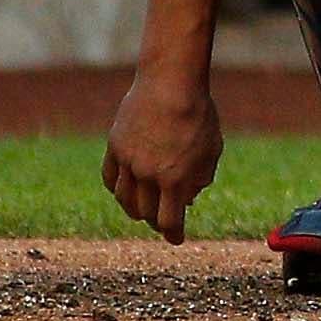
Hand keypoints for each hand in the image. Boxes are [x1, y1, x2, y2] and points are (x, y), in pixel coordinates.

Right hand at [103, 72, 222, 245]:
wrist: (170, 82)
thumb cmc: (198, 113)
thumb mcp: (211, 147)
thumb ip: (201, 176)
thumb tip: (190, 198)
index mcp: (175, 178)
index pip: (169, 220)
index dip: (173, 234)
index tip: (176, 239)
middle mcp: (148, 174)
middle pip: (145, 212)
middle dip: (155, 220)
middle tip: (162, 221)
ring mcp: (127, 161)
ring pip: (124, 199)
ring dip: (134, 208)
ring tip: (142, 210)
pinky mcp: (114, 147)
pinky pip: (109, 178)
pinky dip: (117, 188)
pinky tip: (123, 189)